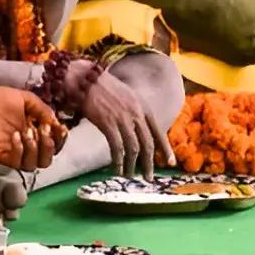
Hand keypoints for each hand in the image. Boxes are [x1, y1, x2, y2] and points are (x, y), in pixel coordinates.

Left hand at [0, 87, 65, 170]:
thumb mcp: (27, 100)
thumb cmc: (1, 99)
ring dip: (34, 149)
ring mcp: (13, 152)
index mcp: (35, 133)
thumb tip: (56, 124)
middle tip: (43, 130)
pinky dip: (19, 150)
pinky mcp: (0, 155)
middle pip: (45, 161)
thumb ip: (42, 111)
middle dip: (49, 147)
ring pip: (32, 165)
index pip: (53, 145)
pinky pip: (15, 162)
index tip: (61, 128)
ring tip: (28, 131)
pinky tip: (16, 135)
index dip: (60, 140)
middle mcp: (26, 146)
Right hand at [74, 62, 173, 179]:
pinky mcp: (108, 123)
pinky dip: (118, 162)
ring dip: (132, 166)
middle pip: (148, 143)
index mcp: (143, 106)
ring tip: (129, 176)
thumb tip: (136, 130)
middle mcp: (136, 113)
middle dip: (149, 163)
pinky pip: (117, 148)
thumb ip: (134, 111)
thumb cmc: (101, 86)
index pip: (158, 131)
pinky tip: (116, 170)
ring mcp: (123, 118)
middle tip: (149, 177)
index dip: (165, 148)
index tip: (171, 162)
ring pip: (133, 149)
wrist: (84, 77)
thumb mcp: (126, 96)